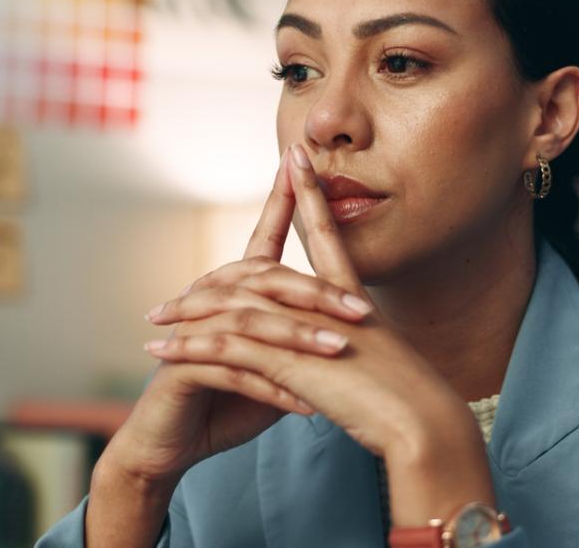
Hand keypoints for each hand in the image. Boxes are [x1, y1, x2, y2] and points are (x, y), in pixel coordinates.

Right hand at [103, 149, 369, 485]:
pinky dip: (271, 386)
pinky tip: (305, 405)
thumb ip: (301, 342)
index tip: (299, 162)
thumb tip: (348, 329)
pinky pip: (230, 369)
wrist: (171, 445)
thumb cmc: (226, 402)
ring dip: (297, 339)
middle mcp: (211, 301)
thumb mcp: (275, 368)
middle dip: (315, 294)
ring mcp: (191, 330)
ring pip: (250, 322)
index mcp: (236, 293)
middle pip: (265, 279)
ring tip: (338, 353)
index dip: (281, 199)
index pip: (263, 237)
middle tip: (362, 311)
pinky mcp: (178, 365)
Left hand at [147, 145, 475, 460]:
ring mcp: (302, 328)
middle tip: (185, 277)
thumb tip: (357, 343)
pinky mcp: (286, 358)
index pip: (327, 235)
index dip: (310, 195)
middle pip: (263, 268)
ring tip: (155, 318)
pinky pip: (225, 346)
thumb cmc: (414, 399)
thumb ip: (367, 345)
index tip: (297, 158)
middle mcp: (324, 304)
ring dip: (190, 312)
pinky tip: (159, 351)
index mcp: (352, 299)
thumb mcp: (387, 360)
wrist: (424, 420)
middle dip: (214, 275)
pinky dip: (189, 347)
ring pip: (233, 307)